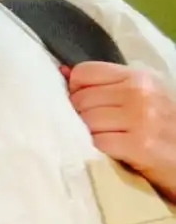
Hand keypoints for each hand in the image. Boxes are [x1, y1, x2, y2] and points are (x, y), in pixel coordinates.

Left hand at [64, 61, 175, 199]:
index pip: (86, 72)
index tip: (83, 105)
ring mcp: (141, 118)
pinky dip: (97, 149)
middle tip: (94, 129)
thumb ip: (106, 85)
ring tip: (104, 139)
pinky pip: (97, 141)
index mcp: (139, 77)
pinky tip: (109, 151)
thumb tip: (62, 71)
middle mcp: (139, 93)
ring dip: (87, 134)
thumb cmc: (162, 128)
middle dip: (79, 116)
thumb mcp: (142, 97)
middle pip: (81, 99)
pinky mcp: (139, 145)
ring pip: (86, 120)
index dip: (76, 90)